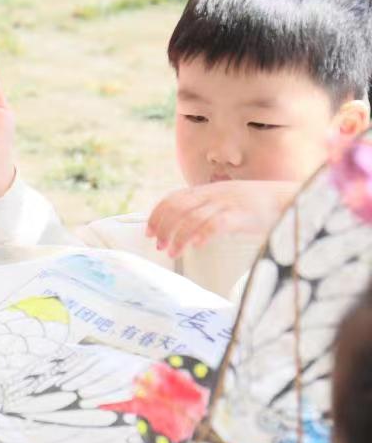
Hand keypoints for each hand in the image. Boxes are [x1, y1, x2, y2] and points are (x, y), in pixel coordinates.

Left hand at [146, 180, 297, 257]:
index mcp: (209, 191)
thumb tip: (189, 230)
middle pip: (178, 208)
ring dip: (178, 236)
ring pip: (193, 217)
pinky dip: (202, 234)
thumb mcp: (229, 202)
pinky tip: (195, 247)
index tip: (148, 232)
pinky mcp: (243, 215)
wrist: (294, 198)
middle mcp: (215, 194)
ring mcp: (228, 203)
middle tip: (159, 246)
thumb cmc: (261, 206)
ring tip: (171, 252)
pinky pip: (216, 223)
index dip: (157, 214)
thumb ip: (210, 209)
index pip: (173, 198)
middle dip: (163, 227)